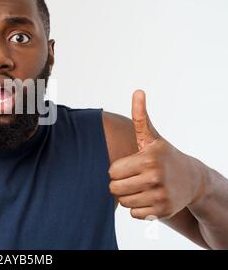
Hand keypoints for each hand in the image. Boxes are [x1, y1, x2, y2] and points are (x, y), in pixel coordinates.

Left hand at [108, 90, 203, 219]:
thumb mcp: (151, 137)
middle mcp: (155, 177)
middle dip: (121, 184)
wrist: (192, 179)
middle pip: (115, 188)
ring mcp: (161, 195)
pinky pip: (134, 214)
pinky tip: (149, 197)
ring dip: (129, 196)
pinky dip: (139, 208)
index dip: (118, 169)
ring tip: (142, 187)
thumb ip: (140, 116)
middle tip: (135, 177)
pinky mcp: (163, 211)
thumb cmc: (163, 156)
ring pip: (124, 202)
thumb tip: (138, 91)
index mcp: (148, 158)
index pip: (112, 172)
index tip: (131, 165)